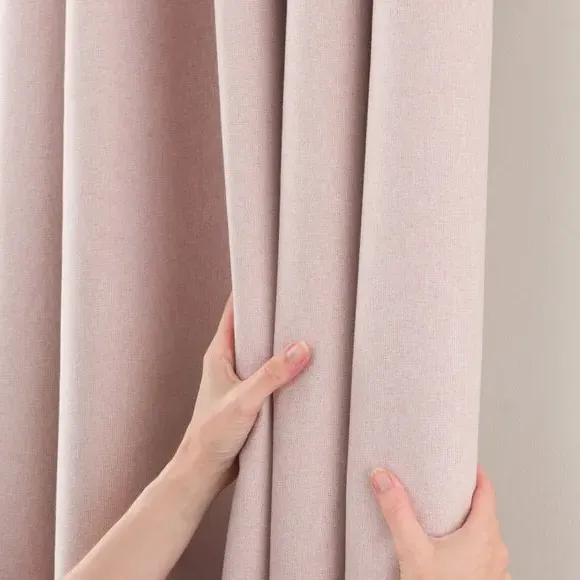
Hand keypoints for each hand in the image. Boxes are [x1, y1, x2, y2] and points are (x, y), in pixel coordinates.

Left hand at [175, 293, 311, 492]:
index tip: (271, 276)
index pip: (233, 312)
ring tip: (309, 332)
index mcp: (219, 354)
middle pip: (252, 330)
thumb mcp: (245, 401)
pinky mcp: (250, 399)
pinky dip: (284, 371)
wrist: (204, 471)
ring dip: (281, 346)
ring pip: (262, 354)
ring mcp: (239, 381)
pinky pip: (269, 376)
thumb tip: (303, 347)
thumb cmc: (212, 434)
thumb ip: (273, 375)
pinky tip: (304, 371)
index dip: (249, 292)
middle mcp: (228, 363)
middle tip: (300, 302)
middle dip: (273, 317)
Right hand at [371, 466, 509, 579]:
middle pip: (485, 512)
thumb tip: (383, 477)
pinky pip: (483, 558)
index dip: (475, 472)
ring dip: (468, 526)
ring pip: (485, 537)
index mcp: (484, 534)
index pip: (487, 490)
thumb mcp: (413, 551)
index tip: (462, 462)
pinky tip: (449, 555)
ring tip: (444, 521)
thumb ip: (397, 511)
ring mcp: (496, 572)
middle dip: (465, 499)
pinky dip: (469, 549)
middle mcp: (496, 552)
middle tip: (445, 488)